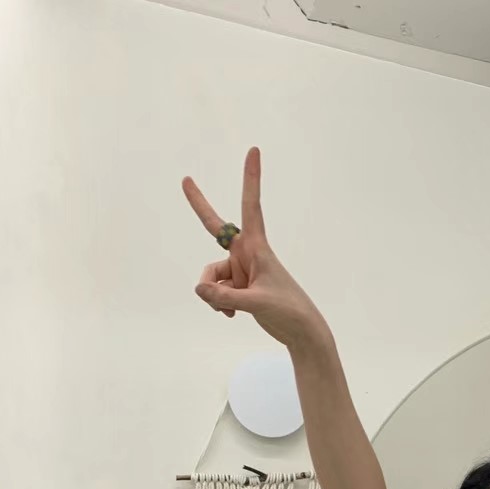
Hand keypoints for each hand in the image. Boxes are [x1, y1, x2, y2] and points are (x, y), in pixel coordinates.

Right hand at [182, 148, 326, 349]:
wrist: (301, 333)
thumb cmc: (288, 312)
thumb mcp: (256, 304)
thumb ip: (224, 297)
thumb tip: (198, 288)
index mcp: (257, 248)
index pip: (251, 206)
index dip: (251, 179)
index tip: (254, 151)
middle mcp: (246, 254)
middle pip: (216, 229)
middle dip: (200, 206)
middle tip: (185, 180)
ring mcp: (240, 271)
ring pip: (211, 276)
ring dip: (214, 294)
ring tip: (230, 310)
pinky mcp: (238, 288)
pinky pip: (215, 292)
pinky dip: (218, 303)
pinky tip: (231, 315)